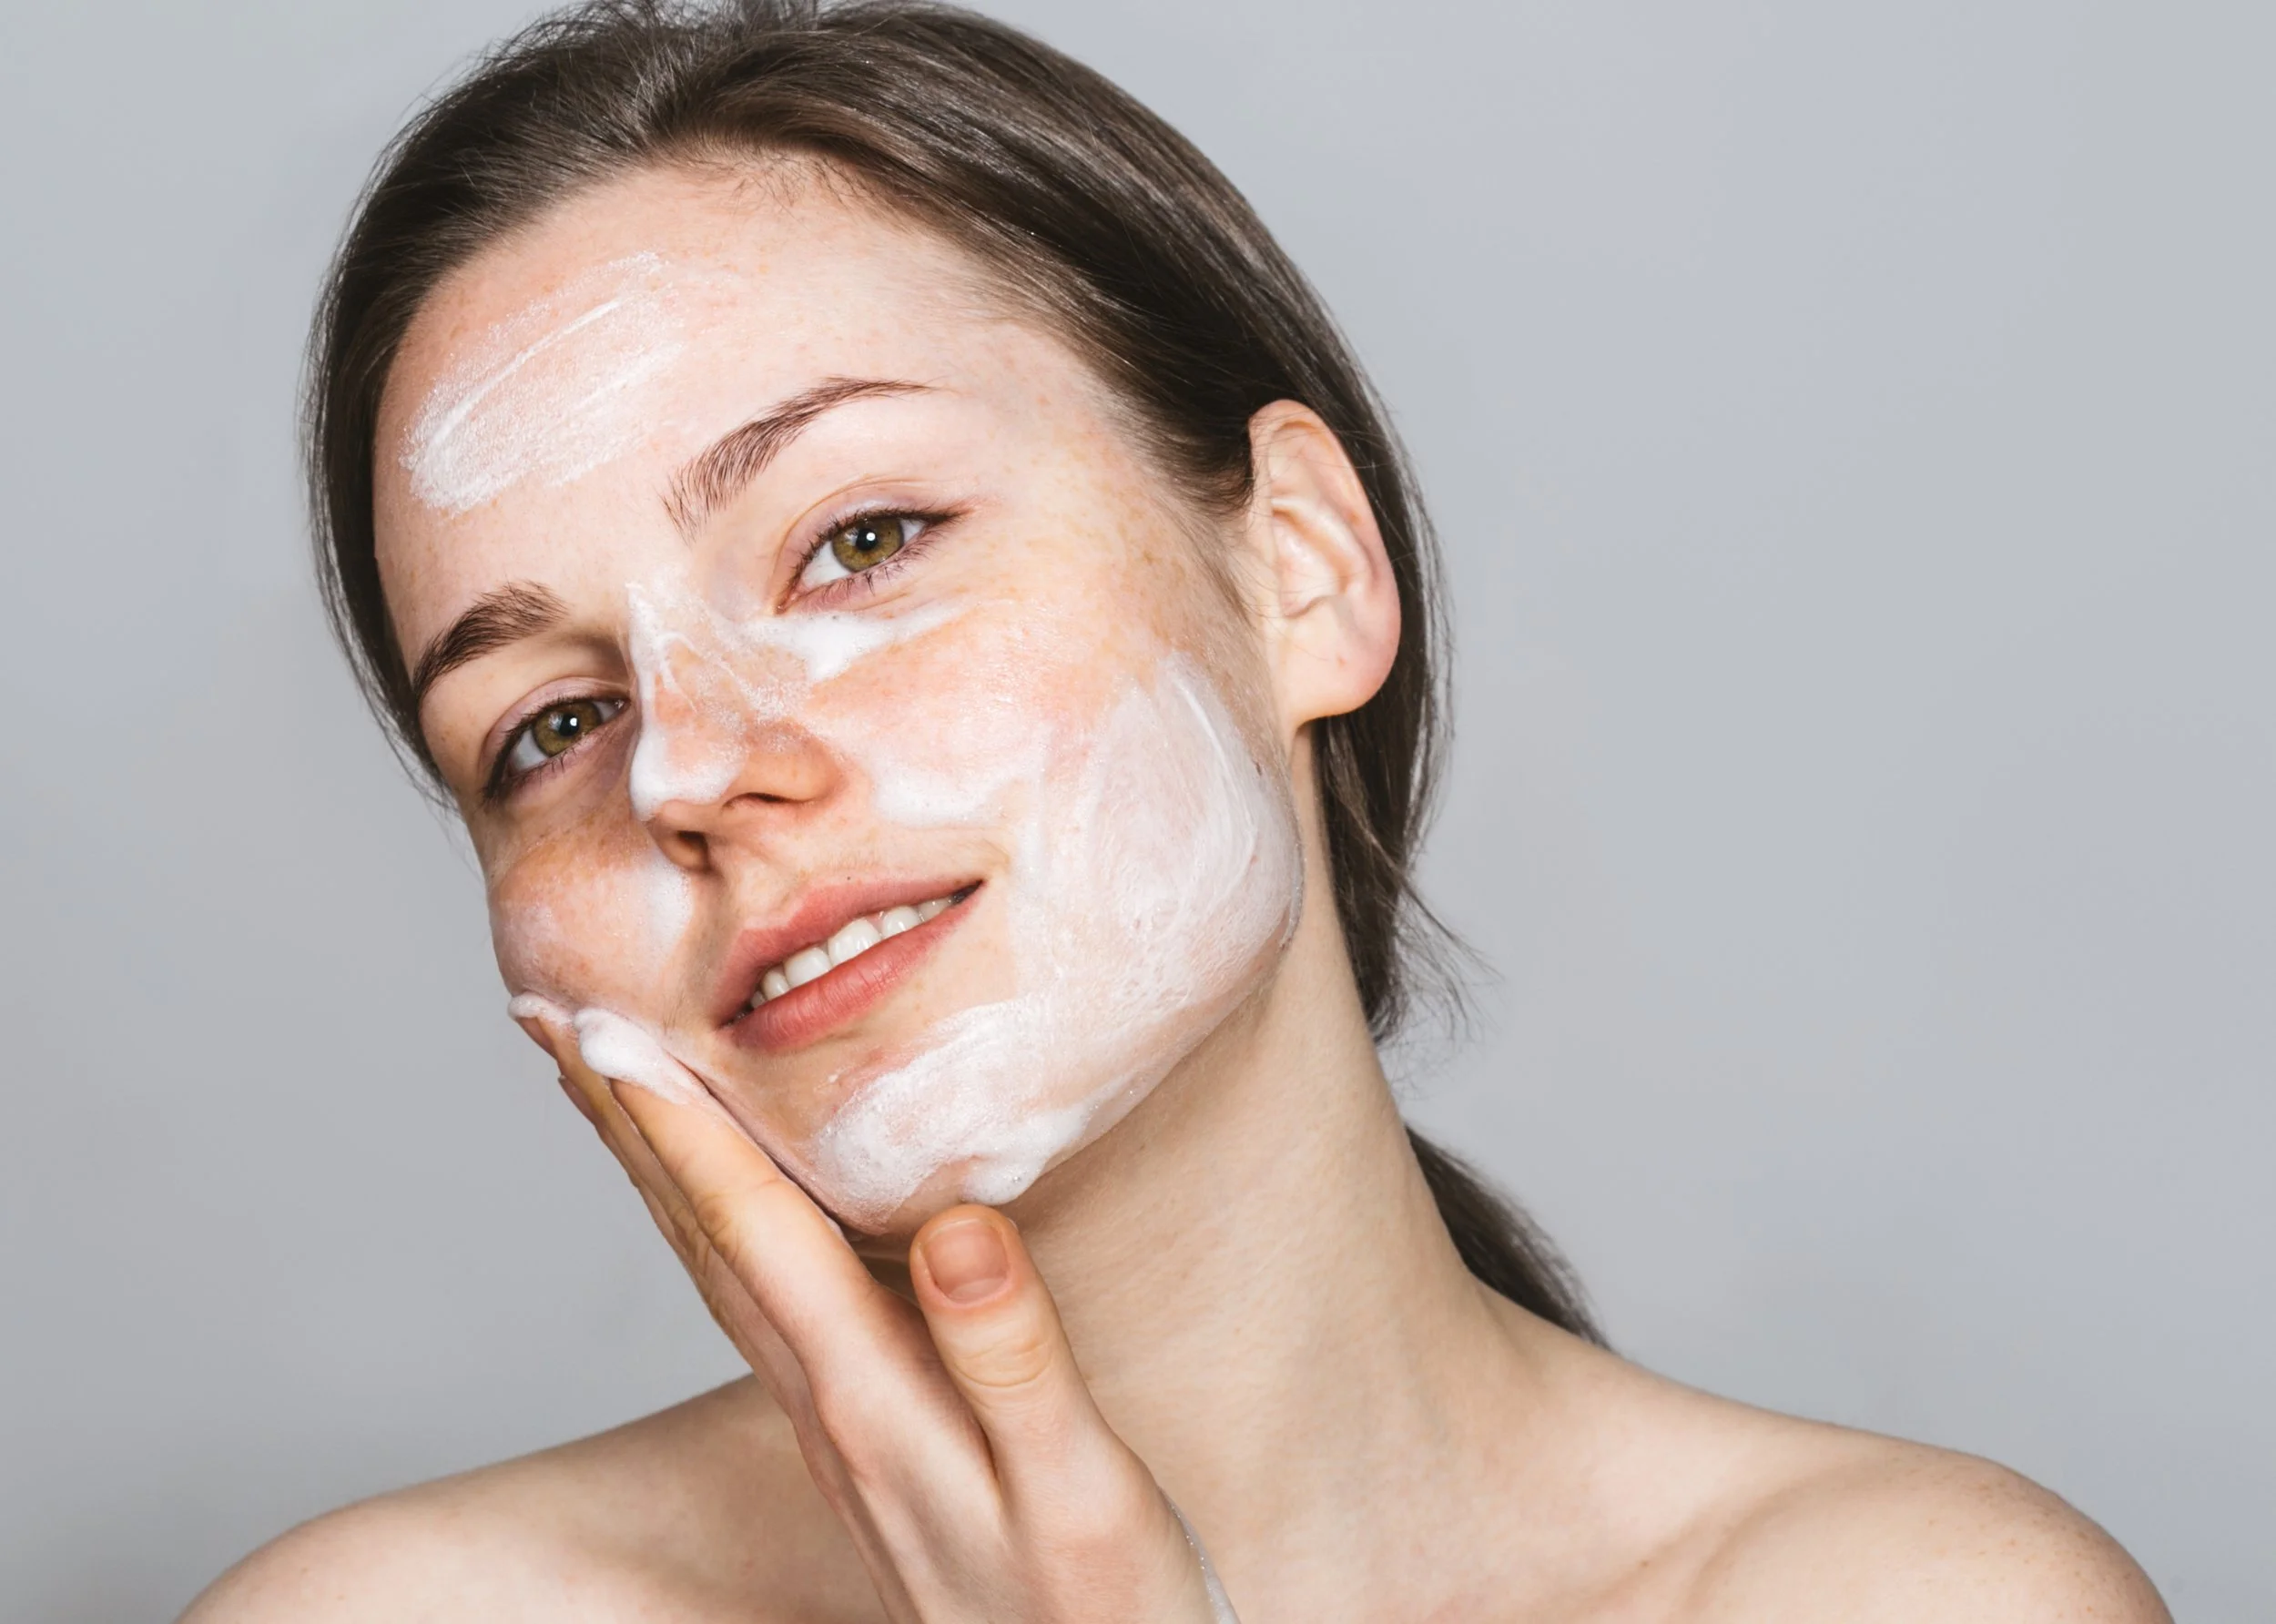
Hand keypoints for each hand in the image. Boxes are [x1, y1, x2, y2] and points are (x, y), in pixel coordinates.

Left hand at [546, 1046, 1237, 1622]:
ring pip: (720, 1277)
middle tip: (551, 1019)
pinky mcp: (869, 1447)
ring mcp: (840, 1433)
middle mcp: (831, 1411)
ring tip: (611, 1092)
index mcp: (872, 1402)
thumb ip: (1014, 1359)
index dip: (677, 1124)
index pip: (753, 1235)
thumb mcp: (1080, 1488)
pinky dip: (720, 1235)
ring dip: (659, 1176)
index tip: (599, 1025)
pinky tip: (732, 1215)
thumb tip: (955, 1224)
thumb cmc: (1104, 1611)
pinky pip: (761, 1310)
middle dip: (628, 1129)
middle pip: (703, 1243)